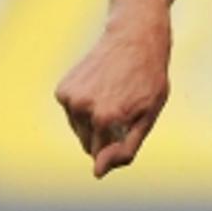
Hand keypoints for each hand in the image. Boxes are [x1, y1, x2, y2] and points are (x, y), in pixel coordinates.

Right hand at [54, 20, 170, 177]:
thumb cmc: (148, 78)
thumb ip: (126, 148)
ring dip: (94, 122)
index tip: (130, 125)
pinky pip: (72, 114)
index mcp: (105, 118)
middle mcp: (83, 108)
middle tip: (124, 107)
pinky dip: (84, 108)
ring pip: (79, 130)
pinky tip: (101, 89)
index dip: (118, 145)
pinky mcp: (62, 90)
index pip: (102, 156)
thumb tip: (97, 173)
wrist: (134, 38)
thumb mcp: (149, 115)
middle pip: (88, 145)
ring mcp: (69, 98)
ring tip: (114, 96)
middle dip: (106, 135)